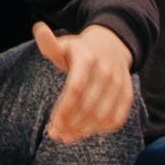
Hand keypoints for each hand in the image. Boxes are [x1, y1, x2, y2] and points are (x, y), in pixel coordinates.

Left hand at [39, 23, 138, 146]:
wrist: (112, 45)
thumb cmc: (80, 51)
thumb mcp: (64, 45)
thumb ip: (49, 43)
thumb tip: (38, 27)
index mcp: (87, 59)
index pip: (75, 89)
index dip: (64, 109)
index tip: (53, 124)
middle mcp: (105, 71)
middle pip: (87, 105)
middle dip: (71, 124)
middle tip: (57, 134)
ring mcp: (118, 83)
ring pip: (102, 115)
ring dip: (84, 130)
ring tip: (68, 136)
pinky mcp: (127, 94)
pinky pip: (116, 118)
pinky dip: (101, 129)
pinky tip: (86, 131)